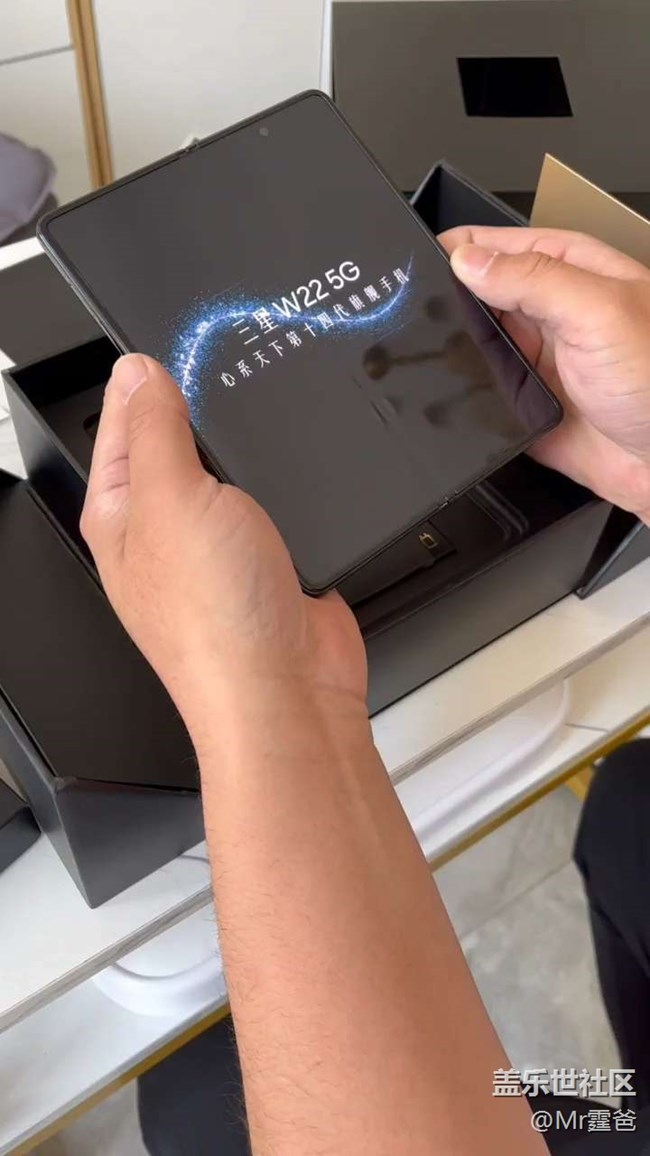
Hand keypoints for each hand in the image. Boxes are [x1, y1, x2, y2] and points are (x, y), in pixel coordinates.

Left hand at [81, 354, 366, 741]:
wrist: (288, 693)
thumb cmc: (216, 624)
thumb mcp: (172, 500)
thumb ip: (154, 431)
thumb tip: (139, 372)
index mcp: (122, 512)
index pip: (120, 421)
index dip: (146, 376)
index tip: (181, 339)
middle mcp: (165, 530)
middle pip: (179, 440)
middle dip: (205, 407)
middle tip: (233, 368)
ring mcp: (219, 546)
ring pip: (234, 470)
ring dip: (251, 447)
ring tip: (266, 413)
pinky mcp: (271, 558)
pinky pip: (278, 500)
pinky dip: (291, 481)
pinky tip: (300, 467)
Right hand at [439, 227, 649, 522]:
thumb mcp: (599, 311)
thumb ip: (533, 279)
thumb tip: (470, 260)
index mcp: (572, 275)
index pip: (502, 246)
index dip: (459, 249)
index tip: (415, 258)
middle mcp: (551, 316)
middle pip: (479, 297)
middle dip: (446, 303)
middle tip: (409, 311)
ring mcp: (537, 364)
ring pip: (473, 349)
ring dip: (451, 354)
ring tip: (422, 354)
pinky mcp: (526, 411)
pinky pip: (480, 401)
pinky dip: (462, 400)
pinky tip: (446, 398)